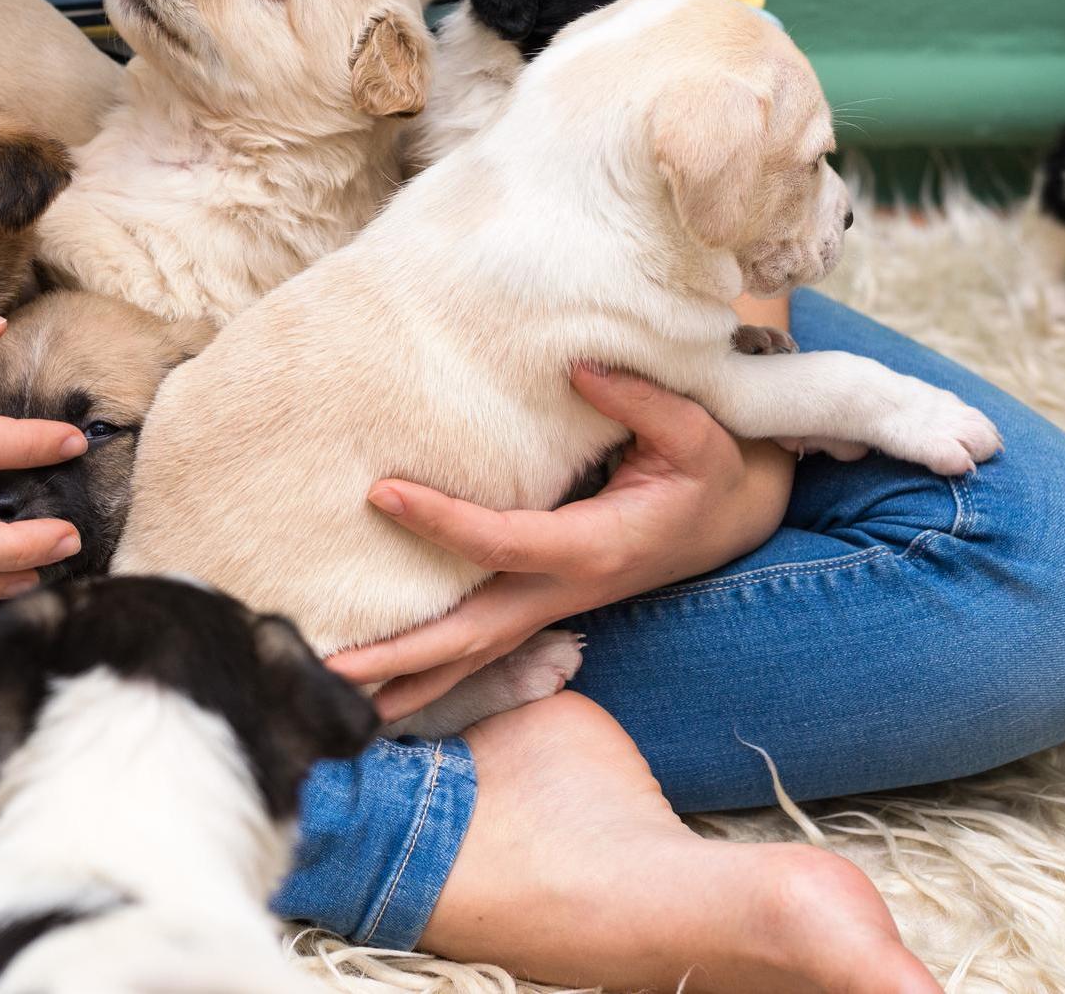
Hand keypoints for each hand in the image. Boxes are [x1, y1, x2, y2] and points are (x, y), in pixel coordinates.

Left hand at [329, 365, 793, 722]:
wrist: (732, 518)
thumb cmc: (708, 470)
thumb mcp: (696, 432)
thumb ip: (639, 400)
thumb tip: (578, 370)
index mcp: (595, 547)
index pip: (502, 542)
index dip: (441, 522)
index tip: (382, 492)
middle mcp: (566, 590)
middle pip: (473, 634)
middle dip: (404, 654)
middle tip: (333, 667)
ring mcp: (552, 606)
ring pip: (473, 656)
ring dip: (409, 679)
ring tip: (339, 694)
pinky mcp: (542, 605)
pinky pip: (481, 648)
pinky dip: (433, 673)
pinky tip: (386, 691)